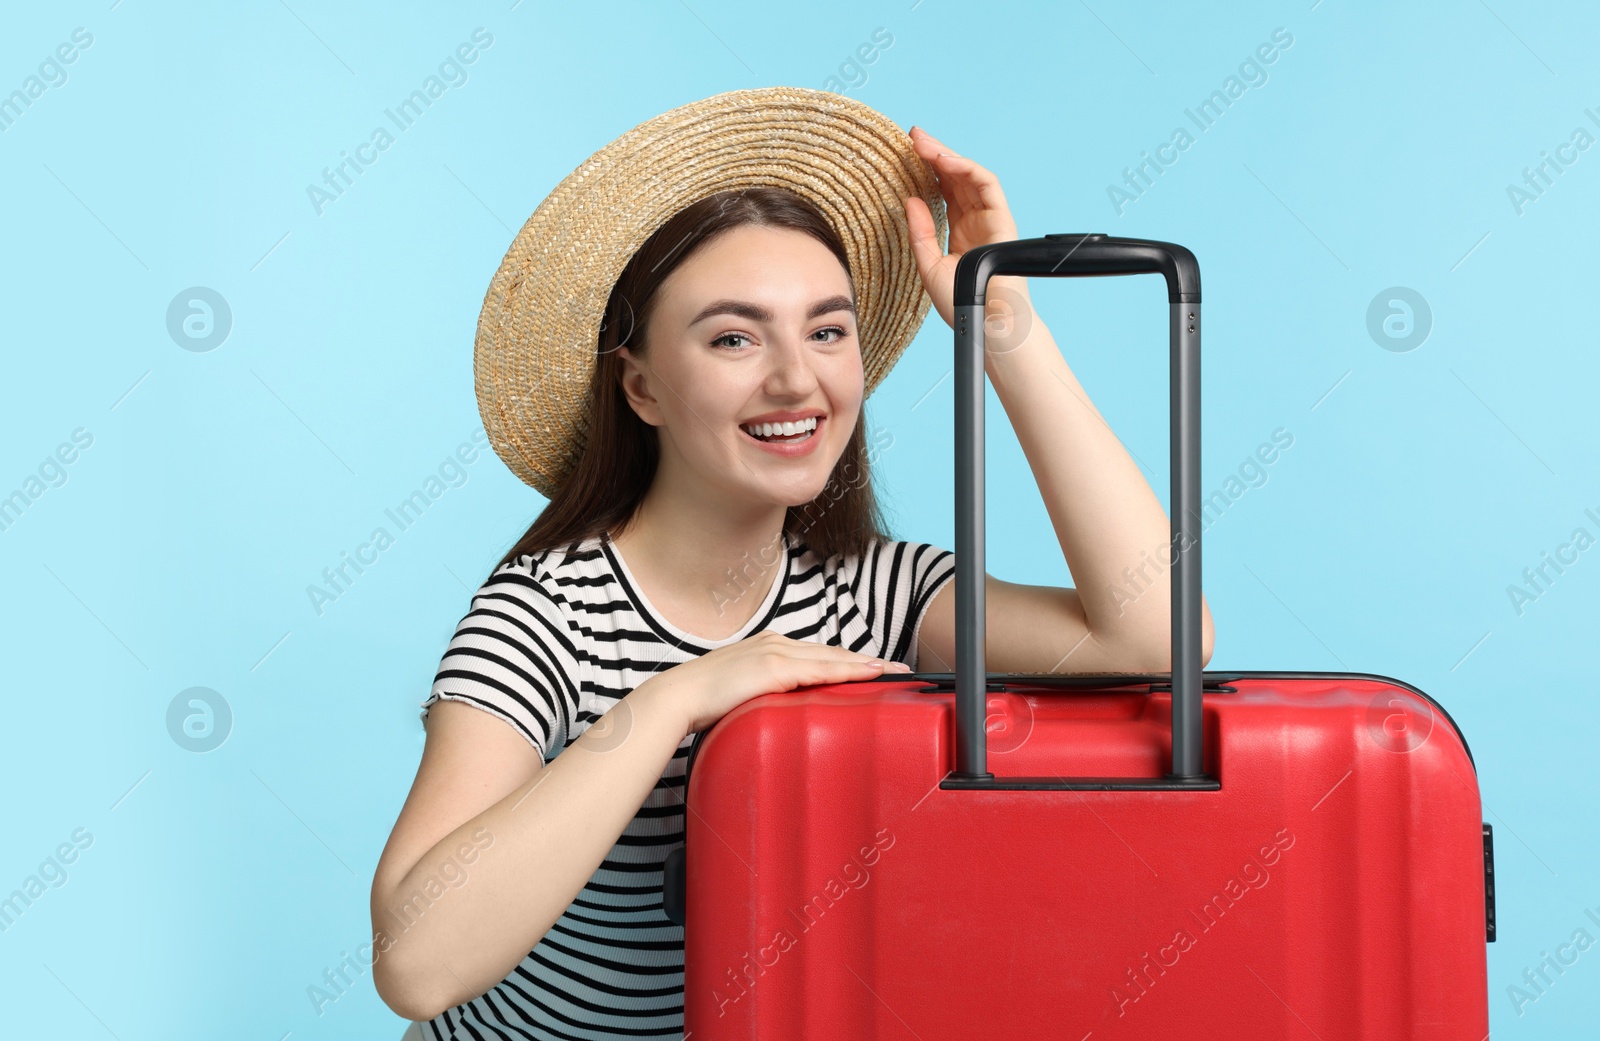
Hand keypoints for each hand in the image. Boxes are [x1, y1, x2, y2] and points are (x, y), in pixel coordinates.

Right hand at [651, 630, 911, 735]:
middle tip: (900, 668)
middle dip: (867, 660)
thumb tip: (783, 714)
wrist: (677, 698)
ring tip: (896, 671)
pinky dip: (849, 670)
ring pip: (833, 658)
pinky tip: (870, 674)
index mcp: (769, 648)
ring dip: (866, 664)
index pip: (818, 655)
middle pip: (832, 652)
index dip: (848, 660)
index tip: (874, 669)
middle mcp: (776, 644)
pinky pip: (822, 669)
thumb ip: (767, 696)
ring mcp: (776, 652)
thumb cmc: (705, 702)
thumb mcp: (744, 695)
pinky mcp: (774, 666)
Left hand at [904, 126, 1033, 340]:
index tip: (904, 152)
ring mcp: (989, 217)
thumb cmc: (960, 303)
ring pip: (969, 175)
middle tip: (911, 136)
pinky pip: (987, 184)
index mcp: (959, 229)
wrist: (985, 321)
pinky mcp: (1002, 218)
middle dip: (933, 154)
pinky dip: (967, 168)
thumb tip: (910, 200)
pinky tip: (945, 160)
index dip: (925, 169)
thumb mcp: (928, 265)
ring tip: (922, 143)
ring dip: (946, 156)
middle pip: (954, 177)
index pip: (942, 190)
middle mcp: (974, 219)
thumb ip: (920, 233)